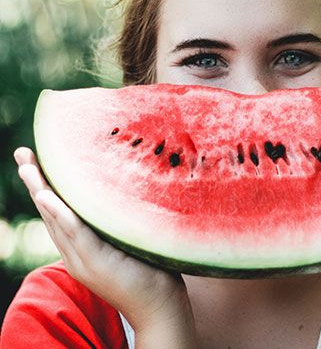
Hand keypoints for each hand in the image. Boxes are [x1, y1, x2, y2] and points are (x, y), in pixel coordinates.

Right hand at [14, 146, 196, 345]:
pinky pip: (74, 234)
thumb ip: (117, 219)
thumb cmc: (150, 269)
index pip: (58, 211)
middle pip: (50, 212)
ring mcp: (83, 259)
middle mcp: (76, 253)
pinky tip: (47, 196)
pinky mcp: (96, 263)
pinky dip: (59, 214)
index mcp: (82, 247)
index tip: (37, 159)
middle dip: (35, 182)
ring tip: (27, 167)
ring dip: (40, 191)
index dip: (46, 186)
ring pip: (56, 220)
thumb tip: (124, 186)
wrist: (160, 306)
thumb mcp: (128, 239)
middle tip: (22, 154)